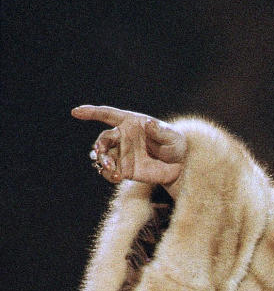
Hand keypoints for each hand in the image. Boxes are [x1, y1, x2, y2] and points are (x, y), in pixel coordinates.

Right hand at [72, 105, 186, 195]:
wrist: (179, 166)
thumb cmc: (176, 145)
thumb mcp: (171, 137)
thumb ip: (159, 131)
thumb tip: (149, 123)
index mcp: (130, 123)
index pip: (107, 115)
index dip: (91, 112)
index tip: (76, 112)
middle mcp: (122, 137)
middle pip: (103, 139)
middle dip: (99, 146)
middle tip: (101, 155)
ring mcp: (122, 154)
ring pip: (104, 156)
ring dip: (102, 162)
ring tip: (110, 169)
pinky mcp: (124, 170)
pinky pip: (110, 172)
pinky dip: (109, 175)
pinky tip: (116, 178)